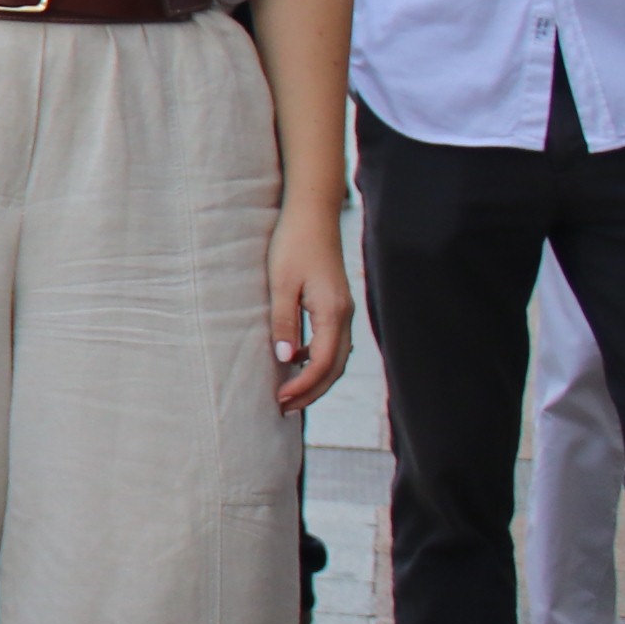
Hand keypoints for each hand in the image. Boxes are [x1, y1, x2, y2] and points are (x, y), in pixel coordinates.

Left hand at [266, 198, 353, 414]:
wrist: (312, 215)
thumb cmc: (292, 245)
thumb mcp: (280, 284)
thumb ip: (284, 322)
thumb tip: (285, 360)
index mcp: (333, 312)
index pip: (323, 363)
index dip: (303, 386)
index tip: (280, 400)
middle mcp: (344, 315)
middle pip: (335, 367)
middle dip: (311, 391)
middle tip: (284, 408)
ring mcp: (343, 309)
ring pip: (337, 357)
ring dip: (316, 378)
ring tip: (289, 392)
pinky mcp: (337, 303)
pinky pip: (333, 342)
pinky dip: (318, 359)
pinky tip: (295, 359)